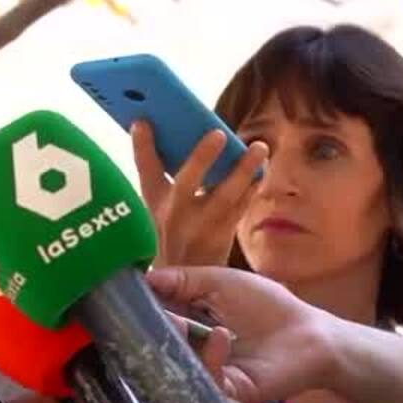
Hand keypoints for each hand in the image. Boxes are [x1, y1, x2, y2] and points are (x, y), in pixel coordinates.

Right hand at [130, 122, 266, 268]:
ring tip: (259, 147)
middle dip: (201, 157)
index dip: (142, 146)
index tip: (143, 122)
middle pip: (186, 182)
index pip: (144, 170)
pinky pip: (240, 208)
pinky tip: (260, 171)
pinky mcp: (221, 236)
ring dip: (243, 169)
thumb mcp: (156, 208)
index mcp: (152, 203)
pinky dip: (251, 188)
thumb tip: (179, 135)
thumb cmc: (171, 235)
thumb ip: (164, 177)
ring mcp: (198, 227)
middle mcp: (173, 214)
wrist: (182, 281)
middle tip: (218, 134)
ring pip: (224, 195)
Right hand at [143, 265, 347, 402]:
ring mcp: (202, 372)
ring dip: (173, 341)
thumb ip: (182, 279)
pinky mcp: (223, 390)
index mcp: (186, 322)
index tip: (117, 302)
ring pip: (173, 364)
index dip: (135, 312)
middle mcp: (187, 349)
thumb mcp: (220, 281)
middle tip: (137, 317)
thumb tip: (142, 277)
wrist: (309, 337)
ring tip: (176, 323)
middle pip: (155, 345)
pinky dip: (210, 357)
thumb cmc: (267, 306)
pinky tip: (221, 336)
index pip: (151, 319)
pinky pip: (204, 379)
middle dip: (146, 329)